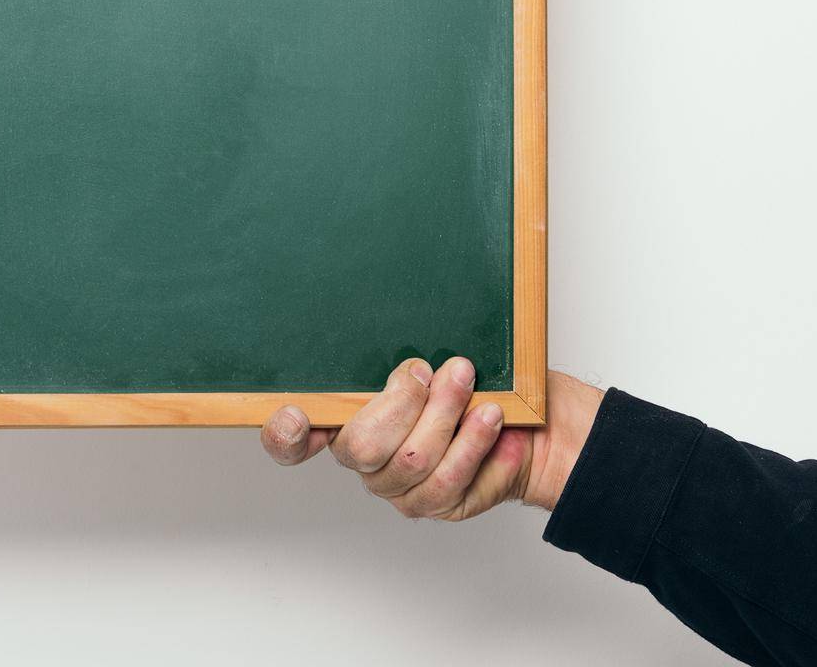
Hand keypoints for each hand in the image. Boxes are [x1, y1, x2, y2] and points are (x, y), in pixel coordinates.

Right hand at [260, 360, 602, 520]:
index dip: (285, 434)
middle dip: (402, 403)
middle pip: (362, 447)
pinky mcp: (439, 506)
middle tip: (431, 371)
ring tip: (473, 387)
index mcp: (343, 419)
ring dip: (448, 418)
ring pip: (416, 463)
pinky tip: (496, 423)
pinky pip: (457, 484)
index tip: (296, 413)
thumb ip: (398, 349)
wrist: (530, 423)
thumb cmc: (466, 380)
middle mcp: (364, 460)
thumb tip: (386, 309)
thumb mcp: (428, 353)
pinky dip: (479, 447)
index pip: (292, 440)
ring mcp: (400, 487)